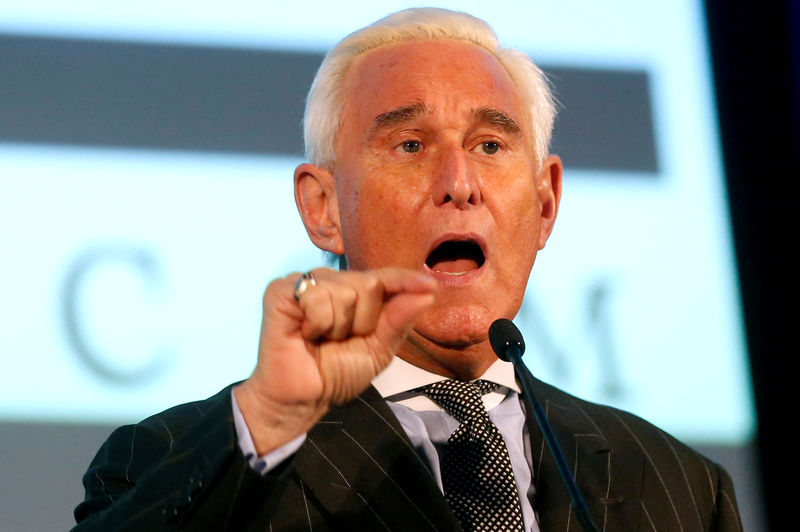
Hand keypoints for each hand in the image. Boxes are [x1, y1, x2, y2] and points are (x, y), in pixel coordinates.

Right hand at [235, 267, 435, 453]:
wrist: (302, 399)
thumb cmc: (336, 373)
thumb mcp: (378, 350)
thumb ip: (399, 320)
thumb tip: (428, 293)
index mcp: (355, 293)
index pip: (385, 278)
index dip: (406, 280)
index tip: (431, 286)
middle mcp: (331, 281)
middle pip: (369, 284)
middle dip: (363, 321)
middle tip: (341, 341)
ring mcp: (306, 283)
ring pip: (345, 291)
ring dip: (338, 327)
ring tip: (321, 339)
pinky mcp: (281, 290)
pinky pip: (317, 297)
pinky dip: (317, 323)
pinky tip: (305, 334)